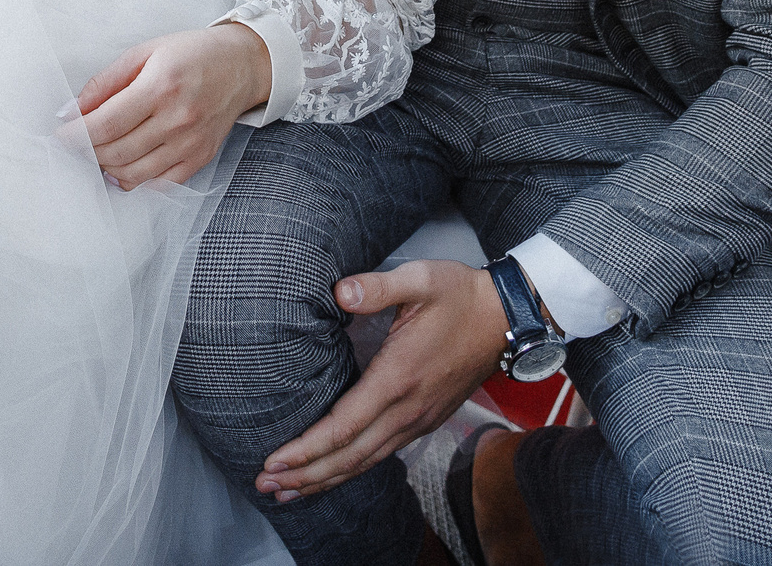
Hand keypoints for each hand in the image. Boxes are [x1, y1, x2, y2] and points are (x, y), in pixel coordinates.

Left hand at [71, 24, 270, 189]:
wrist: (242, 66)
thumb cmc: (191, 54)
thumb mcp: (145, 52)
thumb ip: (106, 82)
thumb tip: (71, 109)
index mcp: (161, 86)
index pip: (106, 124)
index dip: (77, 135)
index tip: (60, 135)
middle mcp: (178, 119)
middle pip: (117, 152)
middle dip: (88, 151)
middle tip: (77, 142)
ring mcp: (191, 143)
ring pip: (134, 174)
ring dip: (107, 167)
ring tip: (100, 151)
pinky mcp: (200, 158)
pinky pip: (159, 184)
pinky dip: (135, 180)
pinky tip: (125, 166)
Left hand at [256, 261, 509, 502]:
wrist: (506, 317)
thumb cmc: (460, 296)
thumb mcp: (420, 279)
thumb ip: (377, 286)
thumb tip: (340, 292)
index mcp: (399, 378)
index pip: (344, 427)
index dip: (306, 449)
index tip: (273, 461)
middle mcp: (408, 409)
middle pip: (350, 457)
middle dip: (305, 475)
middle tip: (265, 486)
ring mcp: (419, 420)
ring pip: (366, 462)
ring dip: (325, 479)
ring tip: (289, 490)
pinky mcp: (424, 421)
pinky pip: (381, 455)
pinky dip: (351, 470)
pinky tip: (333, 473)